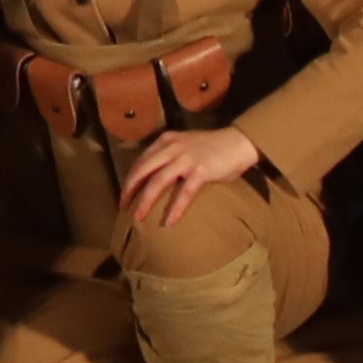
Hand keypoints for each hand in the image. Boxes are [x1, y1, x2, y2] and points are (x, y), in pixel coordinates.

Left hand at [111, 123, 266, 227]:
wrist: (239, 143)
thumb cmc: (213, 148)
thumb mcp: (185, 145)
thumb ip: (170, 157)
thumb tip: (154, 178)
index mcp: (166, 141)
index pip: (141, 160)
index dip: (130, 178)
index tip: (124, 194)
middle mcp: (172, 147)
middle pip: (143, 170)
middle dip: (130, 190)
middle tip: (123, 207)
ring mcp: (186, 158)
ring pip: (158, 181)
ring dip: (146, 200)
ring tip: (138, 217)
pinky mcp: (201, 170)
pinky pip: (184, 193)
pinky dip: (175, 208)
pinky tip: (169, 222)